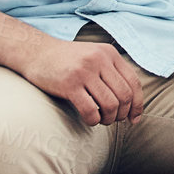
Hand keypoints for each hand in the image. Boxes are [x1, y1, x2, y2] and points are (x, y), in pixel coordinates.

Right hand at [17, 38, 144, 125]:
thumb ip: (111, 71)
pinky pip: (90, 110)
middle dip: (123, 114)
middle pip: (124, 95)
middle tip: (114, 120)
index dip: (138, 104)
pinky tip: (89, 120)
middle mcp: (100, 60)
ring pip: (110, 105)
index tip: (134, 119)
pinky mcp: (69, 84)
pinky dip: (93, 121)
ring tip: (101, 120)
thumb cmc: (67, 60)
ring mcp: (85, 71)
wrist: (36, 52)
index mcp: (109, 53)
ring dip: (108, 119)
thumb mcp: (94, 56)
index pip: (134, 82)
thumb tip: (131, 101)